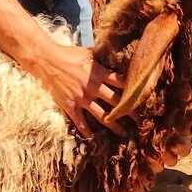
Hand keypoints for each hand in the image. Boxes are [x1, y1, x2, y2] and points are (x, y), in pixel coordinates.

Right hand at [0, 0, 127, 137]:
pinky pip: (79, 121)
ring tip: (124, 133)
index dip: (133, 90)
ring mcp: (82, 98)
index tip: (144, 97)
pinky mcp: (70, 105)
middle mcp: (93, 87)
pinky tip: (92, 137)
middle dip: (129, 111)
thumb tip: (116, 53)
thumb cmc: (69, 54)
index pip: (121, 83)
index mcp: (100, 74)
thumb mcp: (89, 53)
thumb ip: (103, 59)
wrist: (46, 61)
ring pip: (101, 115)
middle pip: (116, 101)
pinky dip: (86, 130)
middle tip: (140, 119)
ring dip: (113, 125)